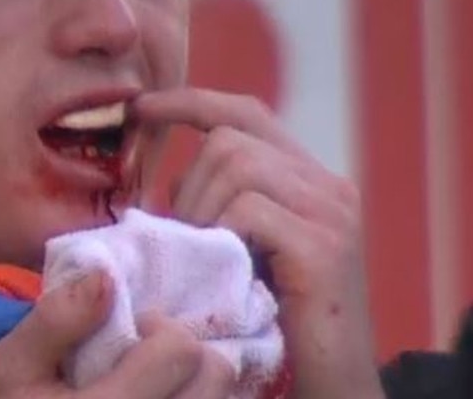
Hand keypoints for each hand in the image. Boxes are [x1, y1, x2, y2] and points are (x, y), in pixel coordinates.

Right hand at [0, 270, 237, 398]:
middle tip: (146, 359)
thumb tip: (106, 277)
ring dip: (194, 383)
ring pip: (220, 397)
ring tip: (153, 386)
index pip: (181, 349)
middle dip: (186, 354)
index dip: (157, 328)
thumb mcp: (8, 369)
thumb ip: (55, 320)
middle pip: (217, 374)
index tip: (130, 334)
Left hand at [132, 88, 385, 398]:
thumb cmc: (273, 324)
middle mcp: (329, 186)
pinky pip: (249, 210)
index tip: (139, 108)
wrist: (330, 387)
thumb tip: (160, 178)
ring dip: (200, 212)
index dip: (189, 102)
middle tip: (186, 239)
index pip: (245, 111)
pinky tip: (225, 273)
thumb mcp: (241, 251)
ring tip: (206, 260)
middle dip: (188, 183)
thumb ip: (216, 208)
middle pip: (231, 138)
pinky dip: (221, 236)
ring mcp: (332, 213)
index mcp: (309, 180)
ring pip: (237, 165)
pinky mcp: (325, 247)